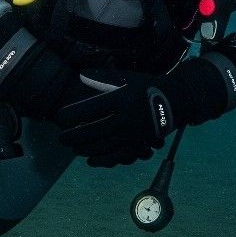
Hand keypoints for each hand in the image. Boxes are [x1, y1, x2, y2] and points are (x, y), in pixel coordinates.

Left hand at [56, 58, 231, 166]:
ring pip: (103, 146)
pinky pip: (117, 156)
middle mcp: (126, 118)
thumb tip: (79, 76)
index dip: (71, 115)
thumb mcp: (125, 78)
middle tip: (60, 138)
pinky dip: (102, 160)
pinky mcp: (140, 145)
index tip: (60, 117)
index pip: (89, 109)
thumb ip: (101, 79)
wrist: (175, 101)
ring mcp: (133, 134)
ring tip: (73, 147)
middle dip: (72, 137)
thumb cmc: (146, 86)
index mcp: (121, 99)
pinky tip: (89, 159)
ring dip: (84, 148)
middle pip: (92, 131)